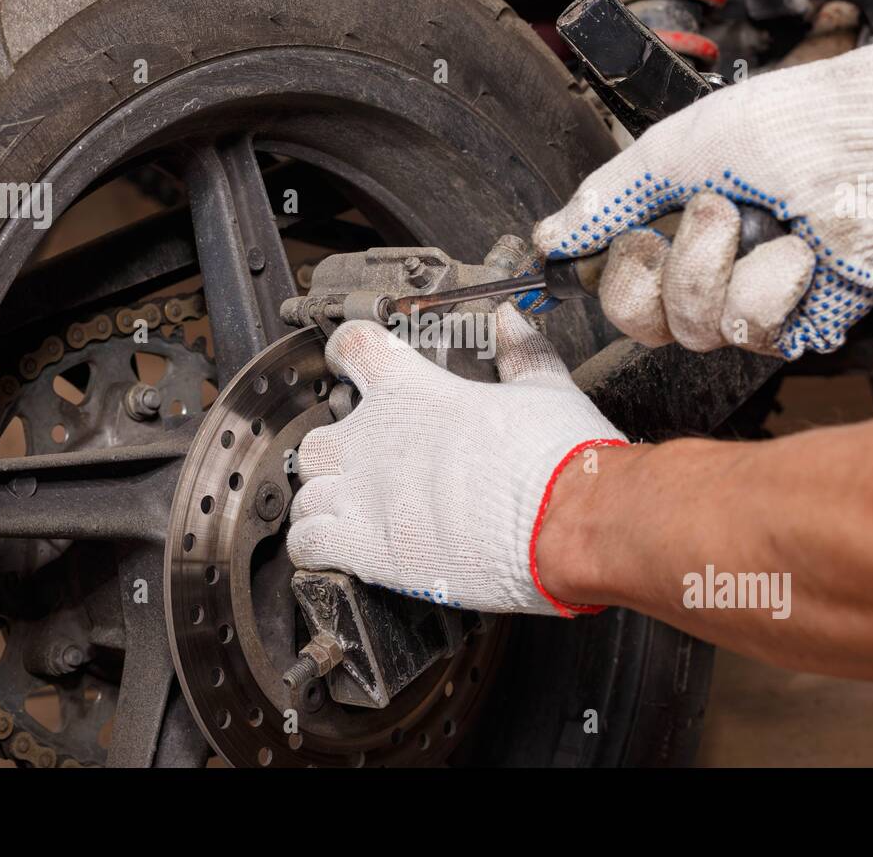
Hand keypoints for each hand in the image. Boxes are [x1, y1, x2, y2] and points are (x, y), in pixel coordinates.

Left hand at [286, 304, 624, 616]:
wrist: (566, 521)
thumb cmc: (558, 459)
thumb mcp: (547, 388)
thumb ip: (522, 352)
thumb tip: (512, 320)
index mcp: (414, 392)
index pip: (355, 348)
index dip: (347, 350)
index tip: (347, 359)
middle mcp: (376, 440)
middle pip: (316, 440)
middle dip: (333, 456)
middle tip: (365, 469)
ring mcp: (364, 496)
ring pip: (306, 496)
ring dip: (325, 506)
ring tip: (355, 518)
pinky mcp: (367, 548)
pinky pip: (306, 544)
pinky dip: (314, 547)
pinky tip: (339, 551)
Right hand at [530, 36, 872, 358]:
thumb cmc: (792, 130)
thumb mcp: (675, 149)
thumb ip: (607, 199)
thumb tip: (551, 237)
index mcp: (675, 228)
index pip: (616, 288)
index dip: (620, 273)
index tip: (637, 237)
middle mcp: (709, 269)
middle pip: (645, 323)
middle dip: (676, 269)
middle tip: (713, 215)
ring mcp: (752, 298)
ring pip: (697, 328)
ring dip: (729, 266)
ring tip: (770, 222)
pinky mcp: (796, 322)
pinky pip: (755, 331)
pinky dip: (776, 283)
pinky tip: (804, 252)